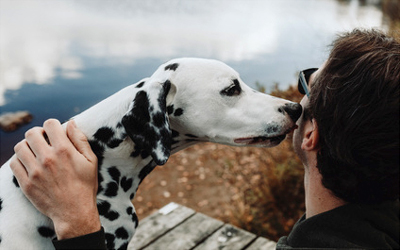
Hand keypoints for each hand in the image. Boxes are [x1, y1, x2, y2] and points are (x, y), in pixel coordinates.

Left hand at [10, 119, 100, 239]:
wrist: (74, 212)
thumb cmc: (85, 185)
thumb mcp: (91, 161)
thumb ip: (80, 140)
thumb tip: (71, 123)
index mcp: (64, 151)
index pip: (50, 124)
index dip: (53, 125)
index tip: (55, 133)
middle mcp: (47, 159)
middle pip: (32, 133)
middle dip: (38, 133)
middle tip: (44, 140)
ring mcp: (34, 172)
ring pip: (20, 147)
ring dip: (27, 145)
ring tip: (35, 151)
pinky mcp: (26, 183)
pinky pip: (14, 163)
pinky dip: (19, 159)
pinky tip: (29, 163)